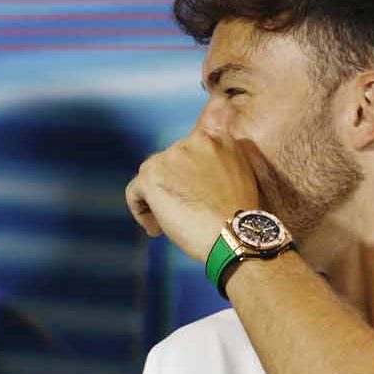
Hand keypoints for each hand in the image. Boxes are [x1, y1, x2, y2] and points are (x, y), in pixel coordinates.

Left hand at [125, 129, 263, 262]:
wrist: (235, 234)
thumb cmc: (239, 219)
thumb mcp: (238, 180)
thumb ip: (217, 168)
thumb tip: (190, 179)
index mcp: (219, 139)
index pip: (191, 150)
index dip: (189, 176)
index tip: (195, 197)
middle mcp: (194, 140)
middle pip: (169, 163)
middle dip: (173, 187)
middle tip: (185, 214)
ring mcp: (172, 155)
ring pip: (151, 177)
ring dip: (157, 200)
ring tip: (172, 225)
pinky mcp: (152, 174)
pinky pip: (134, 192)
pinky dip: (141, 212)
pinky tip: (157, 230)